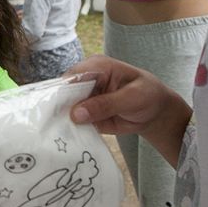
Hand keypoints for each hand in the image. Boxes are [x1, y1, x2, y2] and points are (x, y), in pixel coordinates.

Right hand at [66, 56, 191, 161]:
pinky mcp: (84, 113)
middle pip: (63, 92)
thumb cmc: (148, 96)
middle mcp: (86, 80)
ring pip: (64, 108)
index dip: (62, 93)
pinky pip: (72, 121)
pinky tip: (65, 140)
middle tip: (52, 127)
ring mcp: (83, 97)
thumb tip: (76, 113)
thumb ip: (106, 104)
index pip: (73, 76)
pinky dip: (69, 129)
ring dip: (61, 121)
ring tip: (56, 136)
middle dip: (58, 109)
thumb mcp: (132, 98)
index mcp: (97, 66)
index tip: (57, 112)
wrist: (155, 113)